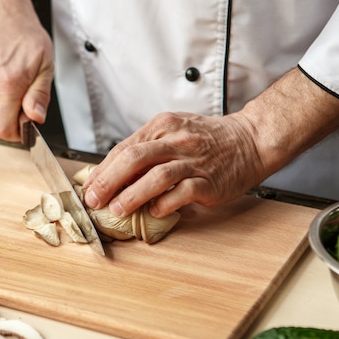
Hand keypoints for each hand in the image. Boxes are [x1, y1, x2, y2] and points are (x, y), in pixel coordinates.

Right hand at [0, 0, 53, 140]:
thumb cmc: (22, 34)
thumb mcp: (45, 65)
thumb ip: (40, 95)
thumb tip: (36, 118)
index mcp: (6, 86)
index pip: (3, 130)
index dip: (17, 133)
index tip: (27, 124)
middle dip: (12, 121)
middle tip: (23, 102)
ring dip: (2, 110)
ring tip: (12, 87)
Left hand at [83, 68, 338, 217]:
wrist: (250, 140)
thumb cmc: (207, 141)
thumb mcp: (173, 133)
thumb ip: (146, 150)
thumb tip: (112, 175)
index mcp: (163, 126)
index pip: (124, 148)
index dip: (103, 170)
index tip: (88, 188)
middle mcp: (176, 141)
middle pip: (134, 158)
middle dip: (109, 181)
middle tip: (94, 200)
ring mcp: (193, 160)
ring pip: (156, 176)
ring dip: (132, 195)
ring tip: (117, 210)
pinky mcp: (208, 180)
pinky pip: (182, 193)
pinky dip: (164, 204)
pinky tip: (154, 212)